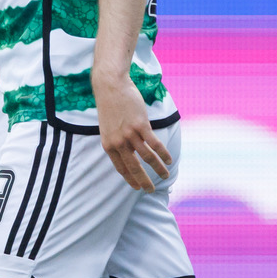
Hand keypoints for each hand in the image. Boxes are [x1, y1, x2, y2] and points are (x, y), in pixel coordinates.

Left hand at [94, 72, 172, 191]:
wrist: (110, 86)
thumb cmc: (110, 106)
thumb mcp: (108, 127)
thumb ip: (116, 140)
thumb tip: (127, 151)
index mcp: (108, 144)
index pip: (120, 168)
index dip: (130, 179)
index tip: (137, 188)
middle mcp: (118, 142)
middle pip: (133, 167)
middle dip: (144, 181)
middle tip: (152, 191)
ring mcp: (129, 134)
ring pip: (147, 158)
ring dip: (158, 168)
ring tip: (166, 175)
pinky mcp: (140, 125)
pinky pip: (155, 144)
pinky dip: (163, 154)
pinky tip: (169, 160)